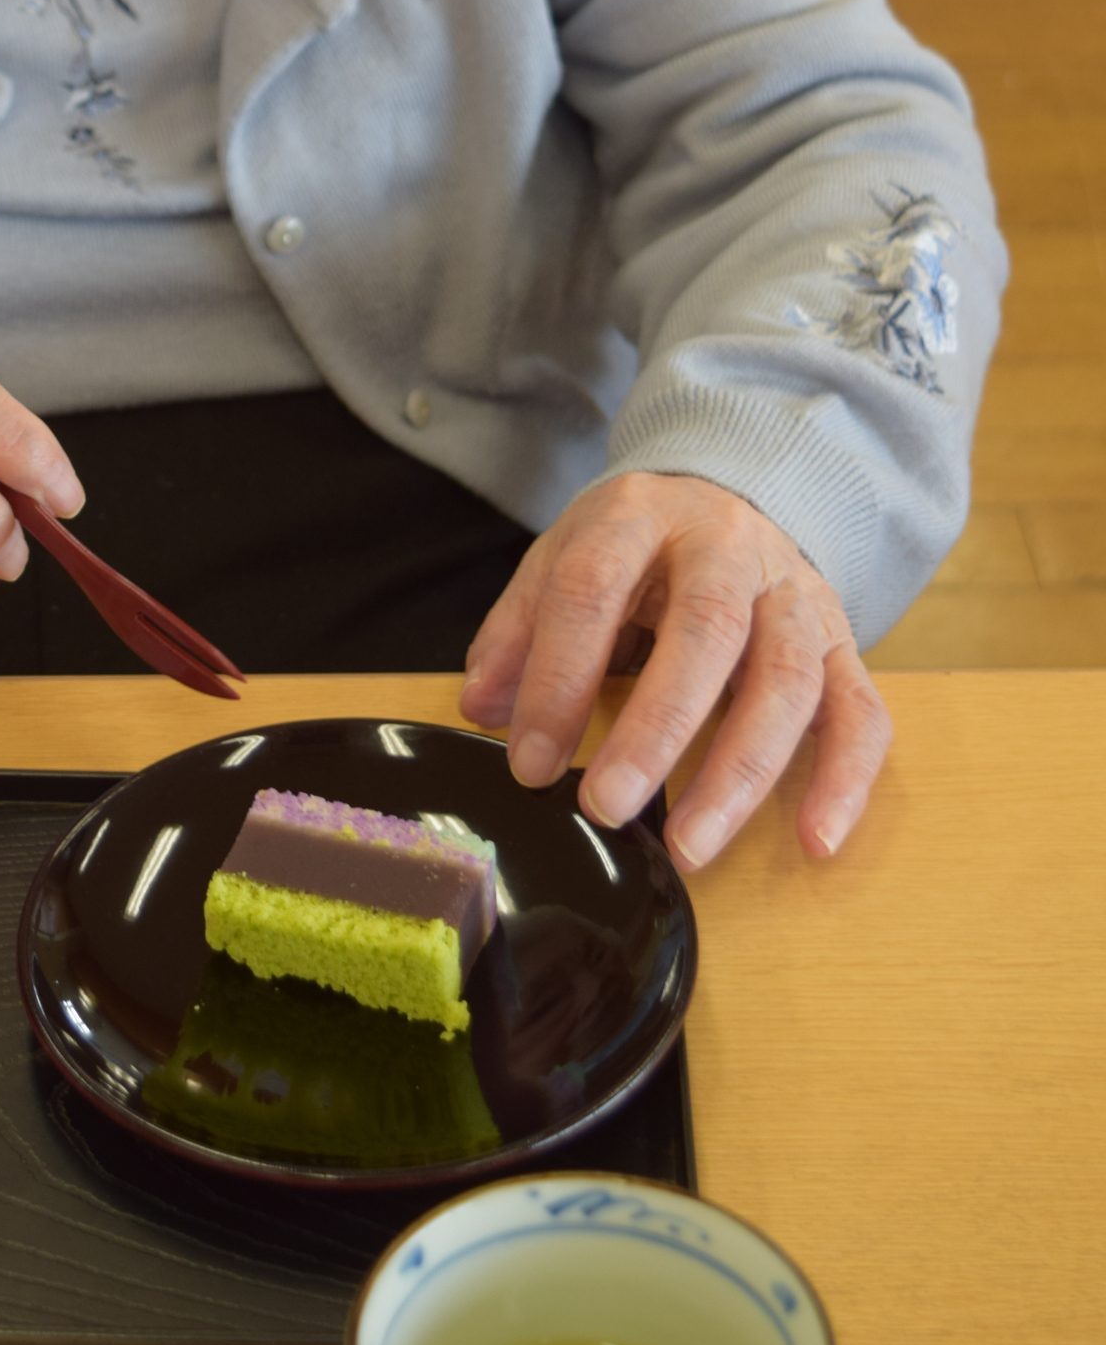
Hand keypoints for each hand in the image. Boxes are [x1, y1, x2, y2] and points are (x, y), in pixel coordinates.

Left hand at [457, 472, 891, 871]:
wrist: (729, 497)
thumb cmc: (636, 547)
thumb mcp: (563, 558)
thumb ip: (519, 629)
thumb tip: (482, 707)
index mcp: (642, 515)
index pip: (595, 588)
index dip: (558, 677)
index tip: (528, 761)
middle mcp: (730, 548)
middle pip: (706, 633)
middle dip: (656, 729)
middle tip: (607, 807)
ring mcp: (796, 596)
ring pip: (787, 681)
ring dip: (739, 773)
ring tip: (689, 847)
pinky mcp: (842, 644)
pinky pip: (862, 712)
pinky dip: (844, 780)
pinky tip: (813, 841)